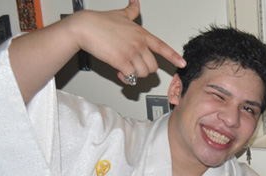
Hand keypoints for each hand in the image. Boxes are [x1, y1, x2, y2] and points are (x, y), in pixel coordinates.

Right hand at [71, 0, 185, 84]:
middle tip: (134, 67)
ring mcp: (131, 52)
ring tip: (125, 69)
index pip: (162, 46)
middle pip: (152, 66)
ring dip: (135, 75)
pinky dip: (126, 78)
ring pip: (143, 73)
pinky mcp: (121, 61)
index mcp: (141, 34)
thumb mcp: (120, 14)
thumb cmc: (99, 21)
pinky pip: (131, 77)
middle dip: (144, 70)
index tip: (182, 63)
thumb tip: (135, 2)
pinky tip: (119, 73)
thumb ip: (131, 10)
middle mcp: (139, 43)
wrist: (83, 27)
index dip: (173, 56)